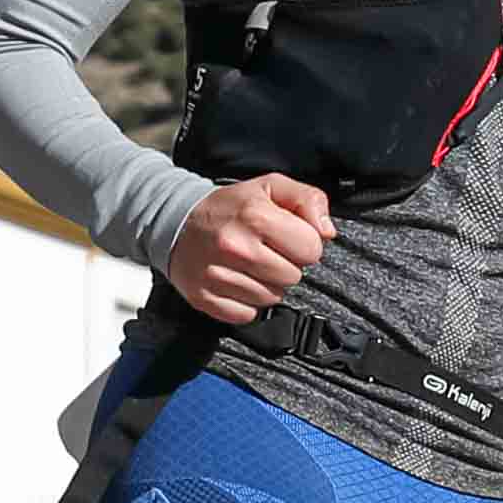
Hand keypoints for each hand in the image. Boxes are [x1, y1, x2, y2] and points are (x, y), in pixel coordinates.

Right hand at [169, 173, 334, 323]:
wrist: (175, 221)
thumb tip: (327, 232)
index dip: (304, 243)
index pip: (312, 249)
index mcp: (256, 216)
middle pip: (293, 277)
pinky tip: (235, 280)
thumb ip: (307, 200)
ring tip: (249, 264)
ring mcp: (217, 275)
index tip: (286, 237)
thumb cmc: (230, 207)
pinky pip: (247, 315)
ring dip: (266, 284)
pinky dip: (246, 302)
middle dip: (285, 264)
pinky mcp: (204, 298)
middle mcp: (236, 247)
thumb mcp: (270, 187)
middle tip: (265, 250)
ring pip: (272, 299)